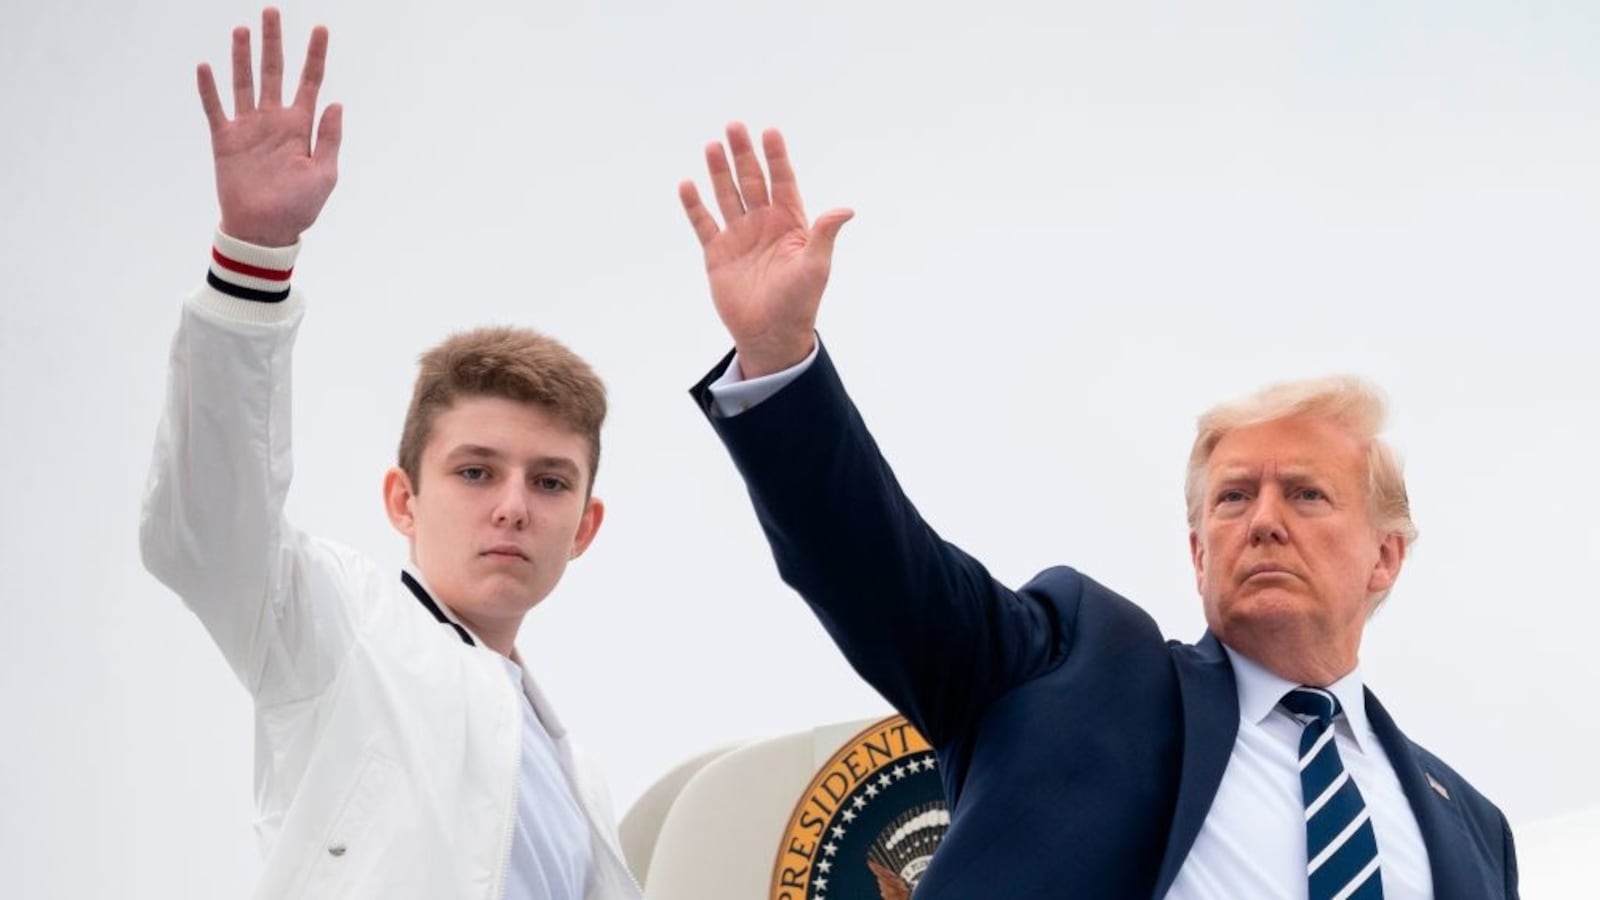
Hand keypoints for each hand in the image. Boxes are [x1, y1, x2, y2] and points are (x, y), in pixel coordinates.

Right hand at [198, 7, 341, 247]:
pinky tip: (206, 66)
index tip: (321, 28)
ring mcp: (249, 128)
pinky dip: (209, 88)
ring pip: (244, 83)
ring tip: (242, 30)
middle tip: (272, 11)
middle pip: (274, 72)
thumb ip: (330, 139)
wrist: (265, 232)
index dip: (316, 55)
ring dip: (242, 57)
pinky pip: (215, 109)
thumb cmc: (299, 208)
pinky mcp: (225, 140)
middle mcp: (274, 120)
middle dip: (274, 42)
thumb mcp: (324, 175)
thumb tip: (336, 103)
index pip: (310, 82)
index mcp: (301, 126)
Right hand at [679, 124, 852, 376]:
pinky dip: (694, 205)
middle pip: (752, 180)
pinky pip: (703, 223)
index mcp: (790, 223)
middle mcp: (764, 224)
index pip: (782, 181)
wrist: (770, 334)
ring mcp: (739, 236)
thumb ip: (824, 234)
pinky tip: (688, 185)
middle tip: (734, 126)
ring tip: (712, 146)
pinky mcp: (717, 252)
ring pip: (727, 195)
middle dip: (743, 154)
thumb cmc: (799, 302)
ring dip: (719, 172)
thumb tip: (845, 210)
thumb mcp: (816, 267)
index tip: (770, 132)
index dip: (776, 157)